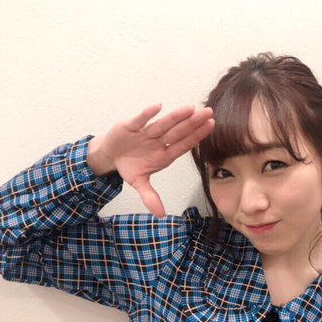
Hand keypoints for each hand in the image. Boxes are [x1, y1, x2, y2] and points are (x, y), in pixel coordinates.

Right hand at [89, 104, 214, 216]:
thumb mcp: (139, 183)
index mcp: (164, 154)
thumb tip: (160, 214)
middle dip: (192, 123)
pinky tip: (158, 107)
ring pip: (163, 124)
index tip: (211, 126)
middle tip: (208, 112)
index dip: (197, 136)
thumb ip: (150, 196)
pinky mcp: (130, 127)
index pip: (183, 145)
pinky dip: (147, 115)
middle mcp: (158, 141)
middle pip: (177, 132)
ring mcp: (145, 133)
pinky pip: (140, 121)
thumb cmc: (130, 166)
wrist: (111, 155)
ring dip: (176, 117)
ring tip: (191, 109)